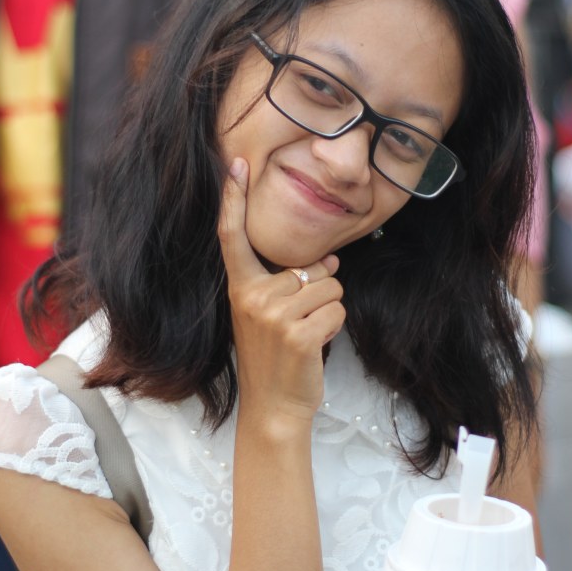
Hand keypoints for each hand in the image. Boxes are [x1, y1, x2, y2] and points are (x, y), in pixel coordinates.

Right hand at [217, 158, 344, 427]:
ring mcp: (273, 316)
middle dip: (319, 292)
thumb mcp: (270, 314)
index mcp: (240, 287)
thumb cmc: (275, 357)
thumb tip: (333, 260)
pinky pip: (338, 312)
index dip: (234, 199)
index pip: (233, 237)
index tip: (235, 165)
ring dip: (328, 311)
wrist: (273, 406)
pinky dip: (334, 329)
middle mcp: (252, 297)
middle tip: (297, 324)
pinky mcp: (298, 335)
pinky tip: (313, 347)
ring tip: (304, 335)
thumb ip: (291, 283)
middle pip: (312, 267)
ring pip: (330, 288)